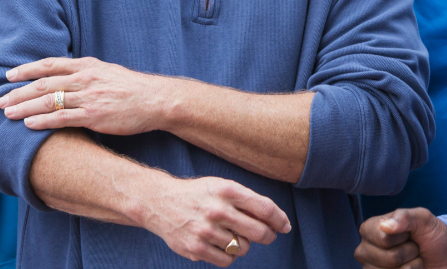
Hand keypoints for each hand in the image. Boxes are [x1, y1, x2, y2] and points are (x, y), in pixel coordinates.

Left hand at [0, 56, 167, 134]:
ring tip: (6, 113)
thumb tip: (65, 77)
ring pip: (48, 101)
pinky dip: (42, 120)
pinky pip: (61, 118)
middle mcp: (86, 79)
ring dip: (24, 107)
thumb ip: (86, 73)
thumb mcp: (108, 72)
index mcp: (88, 66)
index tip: (9, 75)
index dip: (27, 70)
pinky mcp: (94, 116)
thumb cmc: (132, 88)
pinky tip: (28, 124)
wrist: (156, 100)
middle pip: (44, 84)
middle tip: (0, 100)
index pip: (50, 64)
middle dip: (18, 92)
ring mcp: (89, 97)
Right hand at [140, 174, 290, 267]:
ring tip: (233, 236)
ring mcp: (205, 231)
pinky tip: (223, 246)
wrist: (160, 203)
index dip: (280, 219)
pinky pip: (226, 260)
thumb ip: (247, 201)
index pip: (265, 208)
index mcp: (228, 191)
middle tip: (267, 235)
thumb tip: (275, 221)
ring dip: (243, 245)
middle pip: (259, 232)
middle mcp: (218, 210)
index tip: (285, 226)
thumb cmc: (199, 195)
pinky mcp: (195, 248)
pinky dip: (229, 256)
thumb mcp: (222, 187)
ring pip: (243, 248)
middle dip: (268, 236)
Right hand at [355, 208, 446, 268]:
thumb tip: (385, 226)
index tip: (408, 233)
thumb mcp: (423, 218)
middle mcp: (365, 250)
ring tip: (411, 258)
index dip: (403, 236)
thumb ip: (405, 217)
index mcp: (370, 229)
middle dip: (410, 252)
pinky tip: (408, 268)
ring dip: (411, 265)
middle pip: (391, 258)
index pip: (384, 238)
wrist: (442, 257)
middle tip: (412, 247)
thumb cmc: (430, 235)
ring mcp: (370, 268)